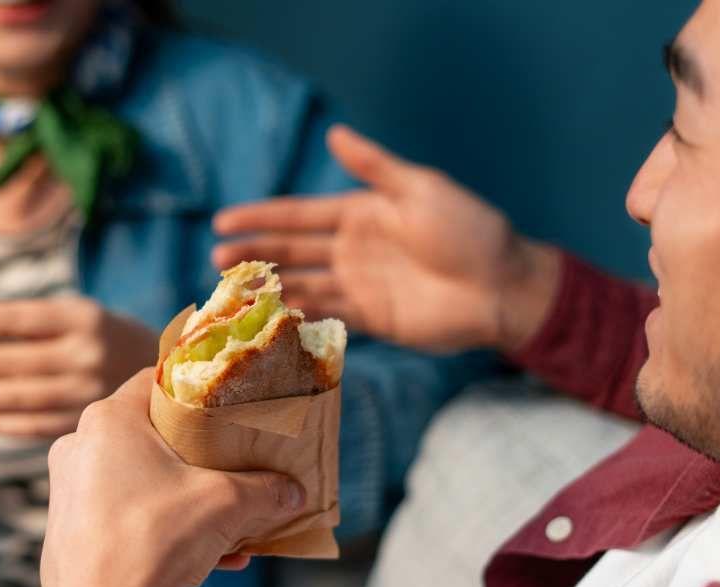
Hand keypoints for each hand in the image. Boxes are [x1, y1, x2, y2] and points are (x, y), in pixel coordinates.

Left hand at [0, 296, 158, 438]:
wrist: (169, 373)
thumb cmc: (103, 339)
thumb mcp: (76, 315)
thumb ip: (28, 324)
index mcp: (81, 316)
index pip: (13, 318)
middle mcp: (86, 353)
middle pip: (8, 361)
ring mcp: (87, 391)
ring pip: (15, 397)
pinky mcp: (85, 420)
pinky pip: (31, 425)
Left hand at [41, 370, 305, 586]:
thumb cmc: (150, 544)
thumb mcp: (224, 505)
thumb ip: (264, 490)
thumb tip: (293, 491)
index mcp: (108, 419)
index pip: (156, 379)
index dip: (197, 386)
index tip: (227, 401)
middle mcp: (80, 446)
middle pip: (152, 433)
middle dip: (200, 454)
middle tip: (235, 463)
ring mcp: (70, 489)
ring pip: (141, 478)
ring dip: (189, 497)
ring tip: (232, 521)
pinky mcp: (71, 528)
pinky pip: (126, 512)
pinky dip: (165, 525)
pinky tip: (211, 555)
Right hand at [213, 125, 560, 353]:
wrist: (503, 285)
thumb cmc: (468, 230)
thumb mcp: (420, 190)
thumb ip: (375, 168)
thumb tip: (335, 133)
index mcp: (362, 213)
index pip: (299, 215)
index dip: (261, 217)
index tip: (223, 220)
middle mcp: (354, 249)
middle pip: (292, 251)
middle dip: (254, 254)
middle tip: (216, 260)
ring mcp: (361, 284)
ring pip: (303, 284)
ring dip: (269, 287)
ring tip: (232, 291)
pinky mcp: (372, 318)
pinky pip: (327, 315)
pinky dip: (298, 316)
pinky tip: (271, 316)